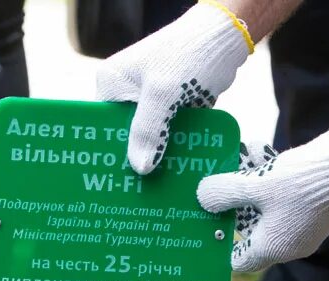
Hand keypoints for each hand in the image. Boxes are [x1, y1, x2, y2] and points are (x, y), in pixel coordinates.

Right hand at [96, 1, 252, 174]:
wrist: (225, 40)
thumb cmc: (189, 55)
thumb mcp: (163, 94)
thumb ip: (149, 130)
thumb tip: (140, 169)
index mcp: (112, 83)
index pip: (103, 125)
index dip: (109, 151)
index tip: (115, 180)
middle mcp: (128, 93)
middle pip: (127, 135)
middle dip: (135, 158)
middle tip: (138, 192)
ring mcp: (152, 102)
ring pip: (150, 138)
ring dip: (158, 158)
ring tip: (159, 190)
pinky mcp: (174, 109)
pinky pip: (170, 135)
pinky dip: (176, 149)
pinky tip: (179, 172)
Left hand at [198, 122, 328, 271]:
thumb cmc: (301, 181)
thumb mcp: (254, 184)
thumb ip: (224, 192)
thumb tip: (203, 196)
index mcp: (274, 248)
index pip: (239, 260)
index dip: (221, 245)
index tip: (206, 224)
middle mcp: (290, 244)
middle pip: (251, 233)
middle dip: (233, 209)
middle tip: (216, 190)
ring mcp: (304, 226)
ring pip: (266, 210)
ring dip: (249, 189)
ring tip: (235, 164)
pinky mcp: (314, 207)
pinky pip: (282, 199)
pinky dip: (268, 182)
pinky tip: (257, 154)